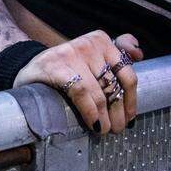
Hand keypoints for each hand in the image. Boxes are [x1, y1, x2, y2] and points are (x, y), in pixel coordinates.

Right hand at [14, 31, 142, 134]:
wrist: (30, 69)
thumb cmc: (66, 68)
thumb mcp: (92, 56)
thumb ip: (118, 51)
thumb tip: (139, 54)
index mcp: (101, 40)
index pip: (125, 70)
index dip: (131, 96)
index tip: (131, 116)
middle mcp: (89, 43)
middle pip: (112, 83)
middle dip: (118, 111)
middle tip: (118, 128)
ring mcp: (72, 53)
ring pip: (98, 91)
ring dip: (105, 116)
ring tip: (105, 130)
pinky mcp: (56, 66)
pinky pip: (80, 92)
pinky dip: (90, 112)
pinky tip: (94, 124)